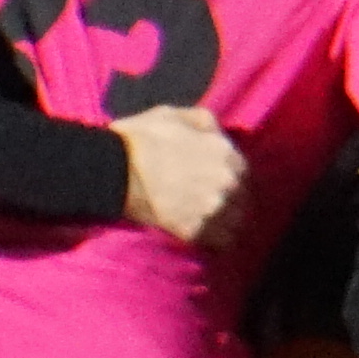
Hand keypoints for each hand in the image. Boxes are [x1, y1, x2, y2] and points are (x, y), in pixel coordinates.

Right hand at [115, 104, 246, 247]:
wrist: (114, 171)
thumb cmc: (144, 138)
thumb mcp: (178, 114)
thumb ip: (206, 124)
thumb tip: (218, 135)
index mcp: (228, 154)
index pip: (244, 171)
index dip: (230, 174)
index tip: (215, 178)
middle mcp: (229, 184)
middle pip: (243, 198)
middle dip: (230, 198)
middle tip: (210, 199)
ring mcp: (213, 211)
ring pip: (235, 223)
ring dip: (226, 220)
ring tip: (209, 218)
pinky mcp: (196, 233)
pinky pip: (221, 243)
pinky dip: (216, 240)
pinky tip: (204, 233)